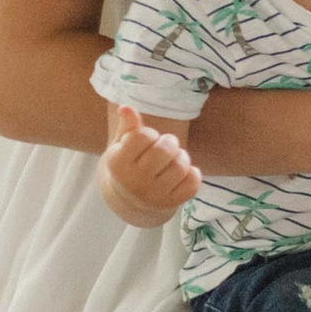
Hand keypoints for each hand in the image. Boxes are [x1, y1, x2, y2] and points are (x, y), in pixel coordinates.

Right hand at [101, 103, 199, 223]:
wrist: (130, 201)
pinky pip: (193, 181)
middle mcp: (134, 182)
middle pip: (164, 150)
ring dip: (181, 157)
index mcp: (117, 164)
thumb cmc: (127, 165)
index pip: (142, 136)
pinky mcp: (170, 204)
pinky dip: (192, 173)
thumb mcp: (121, 146)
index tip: (146, 140)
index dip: (149, 134)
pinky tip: (181, 173)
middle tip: (165, 145)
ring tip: (172, 159)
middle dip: (169, 142)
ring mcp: (153, 196)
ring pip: (181, 166)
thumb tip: (126, 107)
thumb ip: (127, 127)